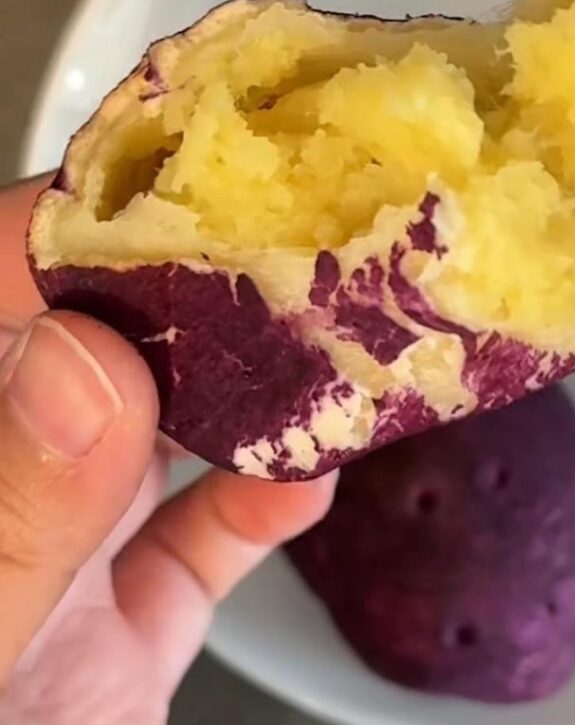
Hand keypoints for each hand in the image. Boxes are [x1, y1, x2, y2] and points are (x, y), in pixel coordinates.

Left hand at [0, 178, 336, 722]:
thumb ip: (14, 512)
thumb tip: (86, 363)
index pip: (0, 288)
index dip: (77, 221)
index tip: (176, 172)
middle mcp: (5, 488)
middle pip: (104, 348)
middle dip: (199, 295)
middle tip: (284, 249)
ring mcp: (62, 553)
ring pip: (165, 435)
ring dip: (250, 391)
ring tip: (323, 345)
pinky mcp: (125, 622)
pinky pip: (203, 538)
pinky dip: (262, 503)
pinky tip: (305, 480)